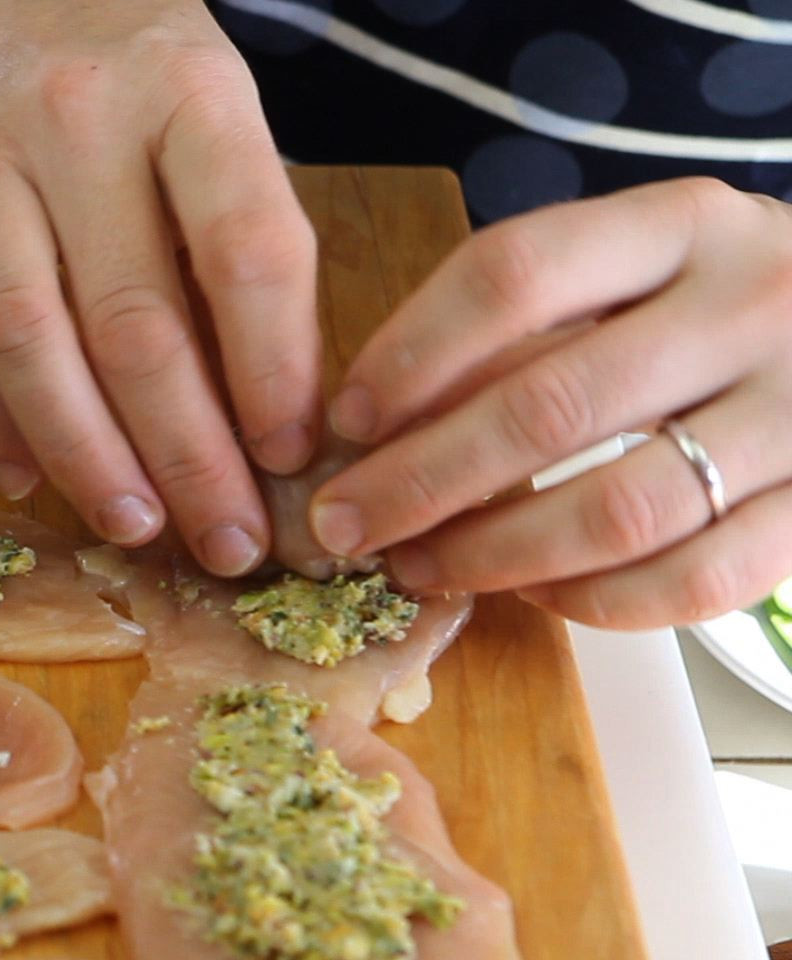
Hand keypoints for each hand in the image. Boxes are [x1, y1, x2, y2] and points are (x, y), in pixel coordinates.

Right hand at [0, 0, 319, 575]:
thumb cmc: (135, 69)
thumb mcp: (218, 114)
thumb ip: (238, 239)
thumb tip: (266, 419)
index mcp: (188, 91)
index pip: (246, 250)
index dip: (275, 371)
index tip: (292, 456)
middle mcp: (75, 121)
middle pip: (132, 319)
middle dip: (186, 452)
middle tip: (225, 541)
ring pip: (21, 335)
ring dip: (80, 450)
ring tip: (131, 523)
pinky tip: (18, 475)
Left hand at [310, 178, 791, 628]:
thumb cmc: (721, 305)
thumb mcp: (640, 268)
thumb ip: (530, 320)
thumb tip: (376, 420)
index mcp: (681, 224)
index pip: (515, 273)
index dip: (411, 351)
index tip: (346, 417)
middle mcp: (749, 303)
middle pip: (550, 404)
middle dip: (421, 479)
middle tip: (343, 525)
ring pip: (618, 507)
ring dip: (494, 553)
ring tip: (418, 567)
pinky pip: (698, 578)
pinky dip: (599, 602)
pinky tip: (536, 595)